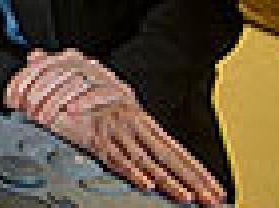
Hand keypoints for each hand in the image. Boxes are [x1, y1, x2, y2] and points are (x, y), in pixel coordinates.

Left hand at [5, 48, 134, 125]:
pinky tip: (71, 111)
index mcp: (71, 62)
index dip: (23, 81)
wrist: (123, 132)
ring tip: (43, 118)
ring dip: (55, 101)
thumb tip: (29, 61)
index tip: (12, 99)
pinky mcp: (120, 93)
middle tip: (28, 111)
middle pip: (56, 71)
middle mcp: (87, 66)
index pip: (42, 64)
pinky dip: (84, 102)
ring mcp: (105, 78)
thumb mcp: (60, 97)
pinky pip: (100, 93)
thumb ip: (43, 80)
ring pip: (75, 82)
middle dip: (37, 93)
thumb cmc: (89, 114)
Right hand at [50, 102, 226, 205]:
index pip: (177, 151)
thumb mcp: (122, 116)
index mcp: (144, 122)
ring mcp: (117, 133)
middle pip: (170, 158)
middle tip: (212, 198)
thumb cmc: (94, 100)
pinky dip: (131, 172)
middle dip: (194, 180)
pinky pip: (116, 159)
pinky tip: (146, 184)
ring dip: (168, 181)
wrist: (64, 83)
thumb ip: (141, 140)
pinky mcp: (96, 140)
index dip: (197, 171)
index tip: (214, 187)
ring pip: (148, 162)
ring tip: (187, 198)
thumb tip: (162, 164)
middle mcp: (135, 127)